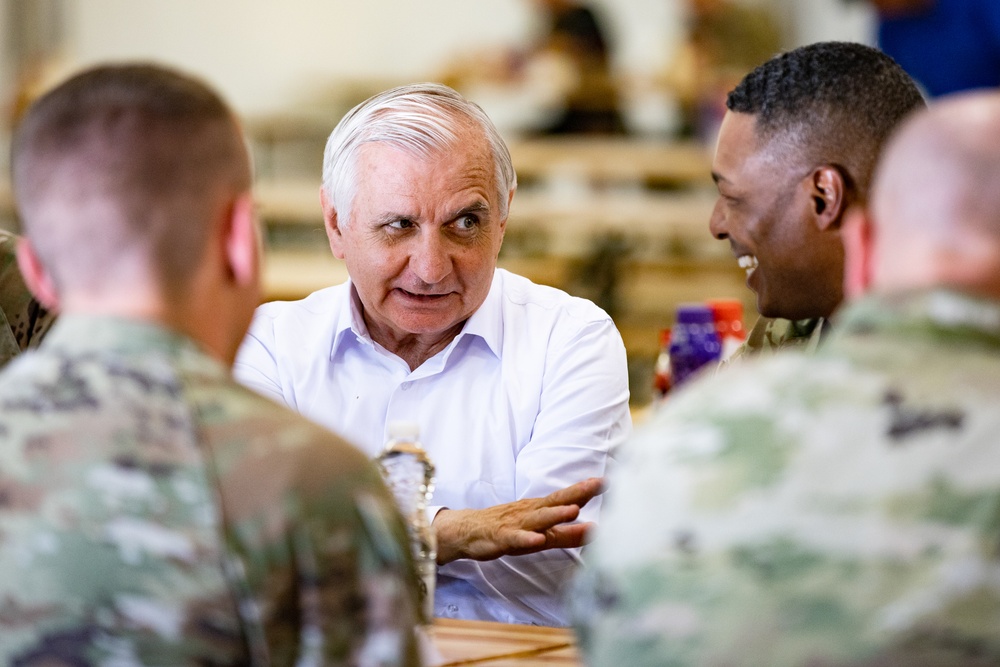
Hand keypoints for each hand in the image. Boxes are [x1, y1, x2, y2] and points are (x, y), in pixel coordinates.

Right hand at [432, 477, 603, 564]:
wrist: (467, 531)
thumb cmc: (508, 529)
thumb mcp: (540, 533)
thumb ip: (566, 534)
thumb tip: (595, 533)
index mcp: (540, 509)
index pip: (566, 497)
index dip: (586, 490)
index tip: (607, 481)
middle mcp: (530, 513)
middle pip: (556, 501)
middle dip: (578, 493)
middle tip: (599, 484)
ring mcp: (516, 524)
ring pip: (538, 519)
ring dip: (556, 514)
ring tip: (574, 510)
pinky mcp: (502, 538)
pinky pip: (515, 540)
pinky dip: (526, 539)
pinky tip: (537, 540)